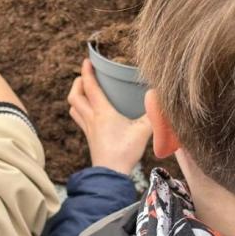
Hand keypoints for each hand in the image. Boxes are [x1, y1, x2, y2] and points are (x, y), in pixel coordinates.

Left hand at [68, 59, 151, 174]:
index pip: (90, 87)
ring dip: (76, 97)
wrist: (111, 174)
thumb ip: (153, 114)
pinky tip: (91, 112)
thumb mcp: (143, 131)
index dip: (87, 72)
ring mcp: (88, 129)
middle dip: (77, 83)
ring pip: (74, 108)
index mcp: (102, 113)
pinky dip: (81, 110)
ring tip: (84, 91)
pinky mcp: (90, 138)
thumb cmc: (125, 152)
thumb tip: (160, 99)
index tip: (87, 61)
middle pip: (74, 96)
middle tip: (85, 76)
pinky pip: (80, 119)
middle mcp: (92, 119)